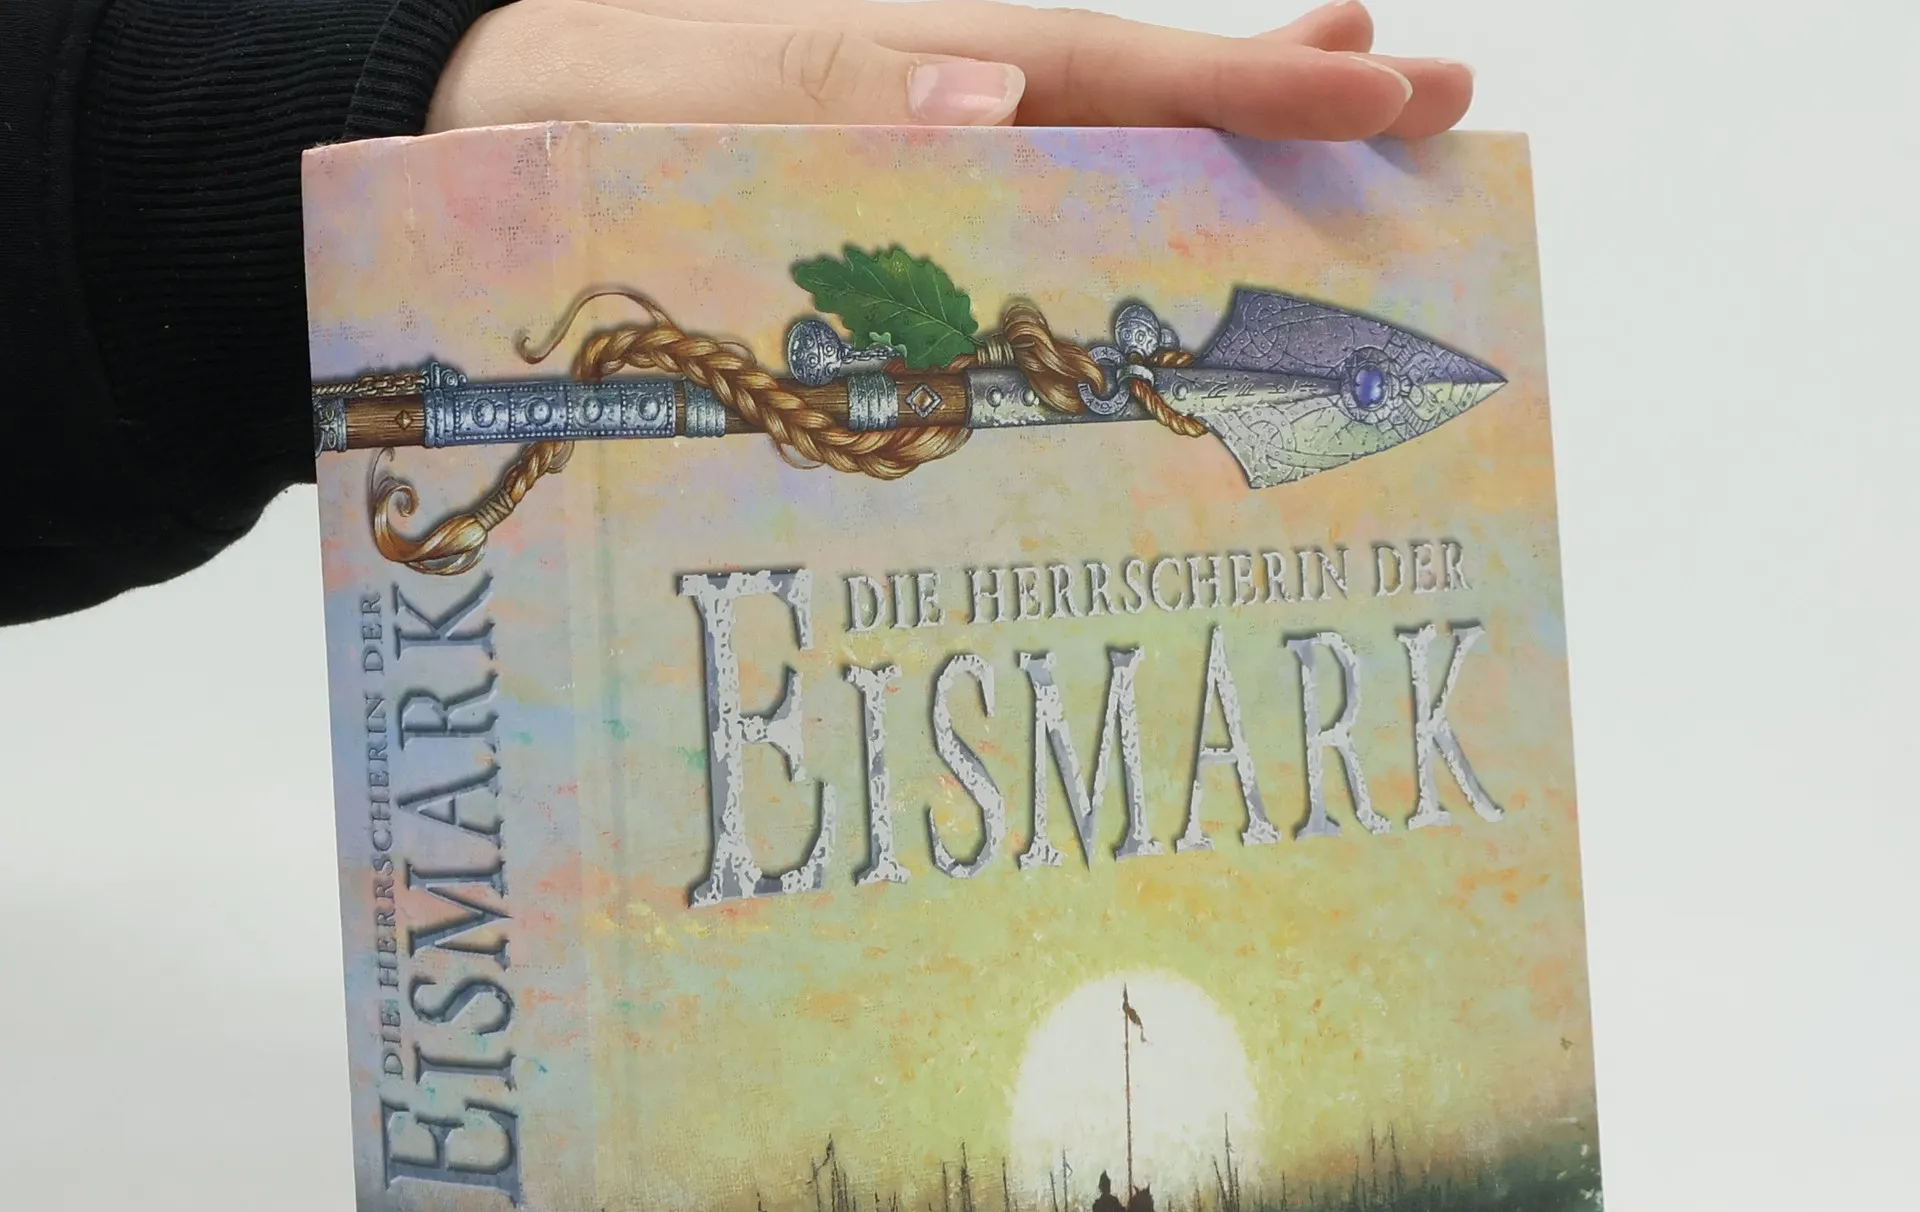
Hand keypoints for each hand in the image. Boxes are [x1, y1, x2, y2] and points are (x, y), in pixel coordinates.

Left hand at [427, 0, 1471, 139]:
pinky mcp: (884, 192)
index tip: (1389, 92)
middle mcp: (939, 91)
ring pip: (1101, 135)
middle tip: (1440, 105)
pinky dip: (1108, 196)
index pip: (1117, 72)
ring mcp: (918, 138)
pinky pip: (1022, 198)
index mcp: (913, 65)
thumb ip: (828, 98)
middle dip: (1288, 97)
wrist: (480, 115)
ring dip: (1221, 132)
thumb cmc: (566, 117)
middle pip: (1144, 91)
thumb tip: (999, 89)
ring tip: (1348, 115)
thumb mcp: (678, 107)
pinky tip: (1139, 218)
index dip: (1258, 88)